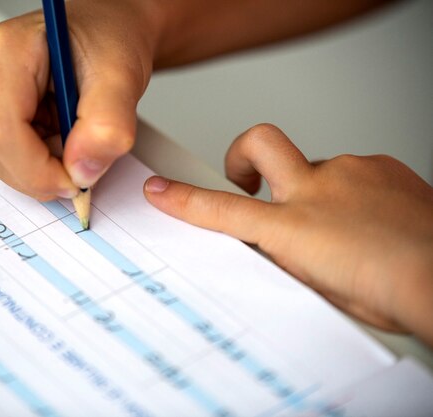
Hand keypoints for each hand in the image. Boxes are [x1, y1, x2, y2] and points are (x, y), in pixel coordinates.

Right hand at [0, 0, 158, 199]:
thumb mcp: (122, 77)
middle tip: (82, 165)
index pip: (3, 134)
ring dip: (38, 166)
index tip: (77, 184)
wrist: (105, 30)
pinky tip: (56, 135)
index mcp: (5, 51)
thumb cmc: (109, 40)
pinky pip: (0, 150)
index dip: (39, 172)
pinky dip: (33, 158)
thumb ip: (107, 126)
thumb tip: (80, 172)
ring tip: (71, 138)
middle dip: (41, 173)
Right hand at [144, 123, 432, 344]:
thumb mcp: (315, 289)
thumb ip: (285, 260)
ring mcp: (350, 171)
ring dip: (313, 191)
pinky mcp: (381, 164)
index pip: (221, 210)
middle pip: (259, 142)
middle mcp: (317, 189)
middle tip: (245, 177)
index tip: (158, 189)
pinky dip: (350, 191)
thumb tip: (274, 246)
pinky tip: (369, 219)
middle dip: (241, 155)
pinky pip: (350, 171)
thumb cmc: (391, 292)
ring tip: (342, 227)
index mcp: (293, 229)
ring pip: (312, 166)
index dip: (181, 199)